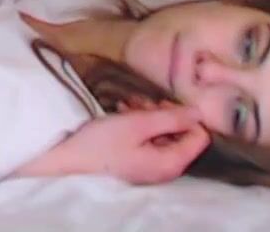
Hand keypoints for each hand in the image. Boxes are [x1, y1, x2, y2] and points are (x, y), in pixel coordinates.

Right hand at [49, 106, 210, 184]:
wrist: (69, 159)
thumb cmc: (103, 142)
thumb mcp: (137, 124)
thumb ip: (171, 118)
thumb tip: (200, 111)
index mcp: (171, 162)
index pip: (200, 137)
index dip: (186, 116)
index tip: (163, 104)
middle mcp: (166, 168)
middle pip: (181, 135)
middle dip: (164, 114)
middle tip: (142, 102)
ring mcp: (152, 166)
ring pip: (164, 134)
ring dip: (149, 115)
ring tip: (128, 104)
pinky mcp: (139, 161)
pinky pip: (150, 140)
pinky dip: (140, 124)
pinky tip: (123, 112)